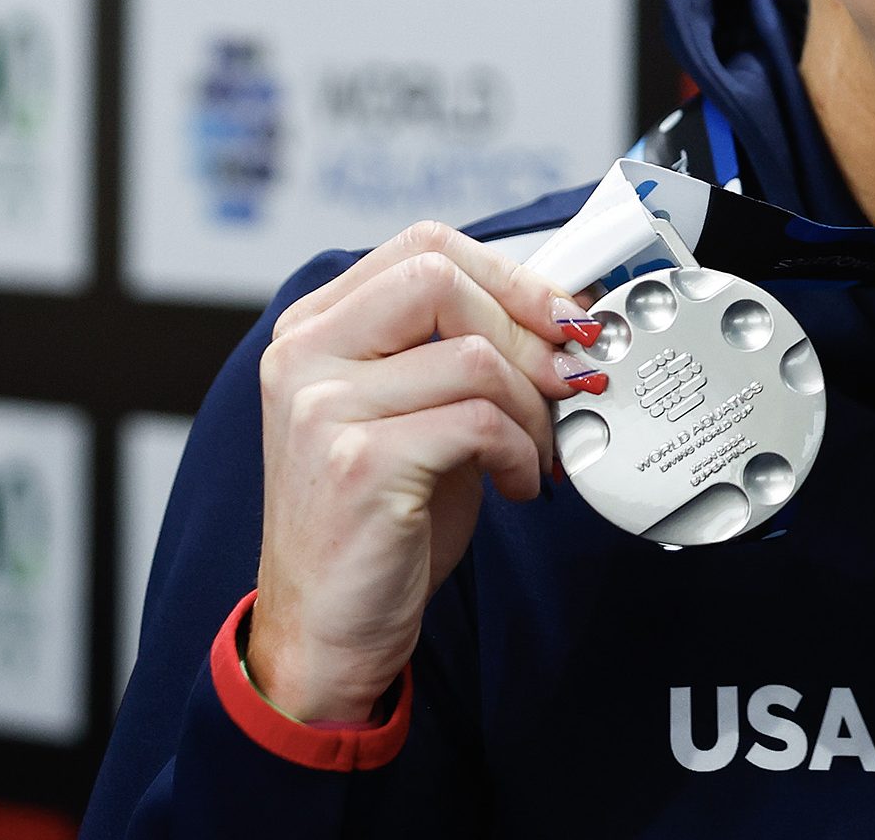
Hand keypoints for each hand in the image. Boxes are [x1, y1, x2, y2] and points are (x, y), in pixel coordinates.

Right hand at [249, 221, 595, 721]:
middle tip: (570, 382)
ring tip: (538, 450)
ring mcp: (323, 408)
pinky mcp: (358, 463)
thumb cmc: (382, 520)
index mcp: (315, 329)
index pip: (423, 248)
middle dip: (530, 331)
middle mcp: (304, 356)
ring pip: (473, 355)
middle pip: (442, 281)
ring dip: (534, 406)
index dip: (511, 274)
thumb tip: (565, 313)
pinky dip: (522, 451)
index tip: (565, 315)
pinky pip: (479, 422)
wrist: (328, 627)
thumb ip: (462, 352)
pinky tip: (518, 484)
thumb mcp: (417, 413)